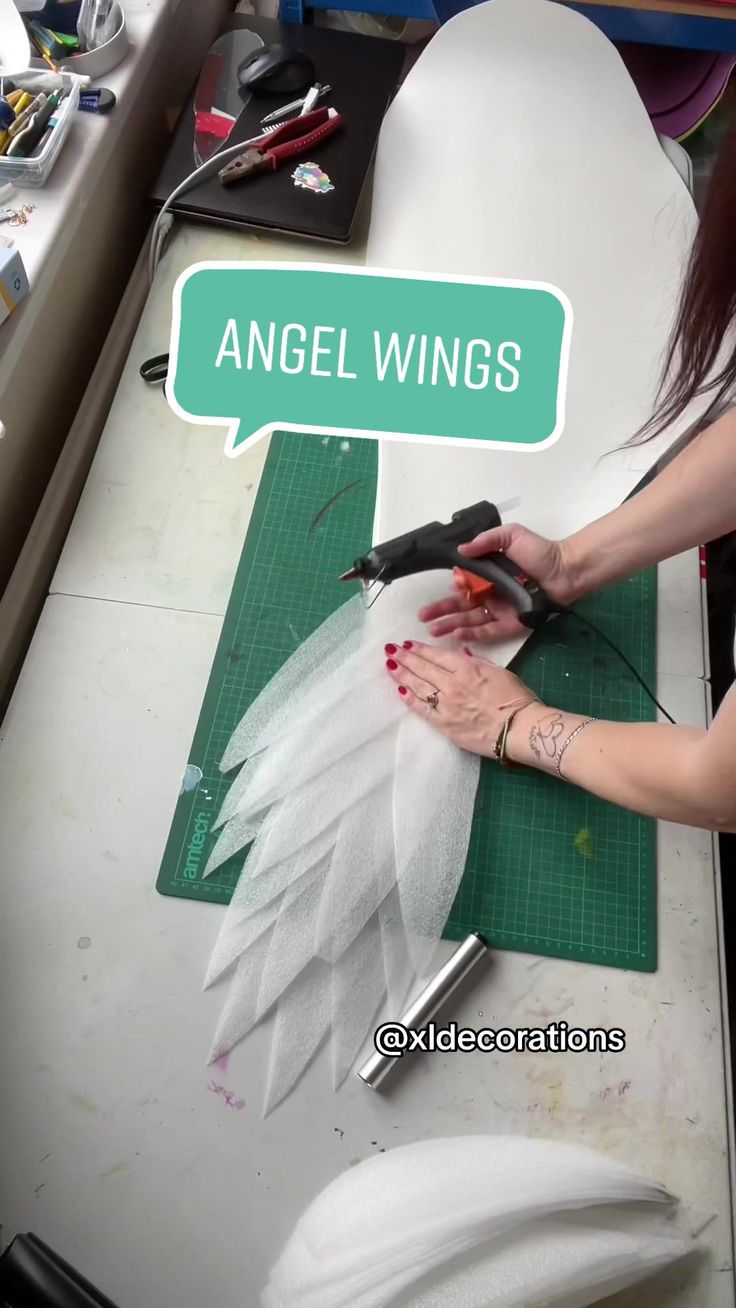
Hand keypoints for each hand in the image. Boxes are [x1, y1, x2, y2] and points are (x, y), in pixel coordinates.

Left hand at [383, 639, 540, 756]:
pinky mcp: (444, 725)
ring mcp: (446, 706)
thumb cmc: (516, 699)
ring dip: (402, 675)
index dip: (420, 649)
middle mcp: (452, 684)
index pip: (436, 656)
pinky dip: (410, 699)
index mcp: (466, 668)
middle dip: (404, 657)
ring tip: (390, 666)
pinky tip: (400, 691)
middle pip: (423, 668)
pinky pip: (422, 710)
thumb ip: (477, 661)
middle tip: (390, 650)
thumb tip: (461, 652)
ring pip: (419, 686)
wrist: (519, 729)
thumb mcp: (499, 671)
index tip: (407, 644)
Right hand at [418, 523, 578, 643]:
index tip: (451, 585)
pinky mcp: (511, 625)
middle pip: (461, 605)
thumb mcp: (511, 536)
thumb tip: (460, 550)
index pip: (464, 584)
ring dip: (450, 625)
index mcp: (489, 575)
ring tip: (432, 631)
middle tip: (422, 617)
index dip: (454, 586)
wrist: (566, 570)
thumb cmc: (540, 552)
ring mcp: (500, 611)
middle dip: (441, 611)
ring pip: (470, 621)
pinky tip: (457, 636)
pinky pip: (488, 632)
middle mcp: (492, 594)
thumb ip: (485, 541)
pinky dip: (472, 635)